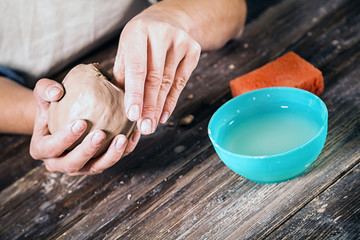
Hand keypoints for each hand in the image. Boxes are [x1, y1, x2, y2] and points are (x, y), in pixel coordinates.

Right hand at [29, 79, 140, 174]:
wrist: (66, 118)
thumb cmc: (53, 106)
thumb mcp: (44, 96)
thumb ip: (45, 90)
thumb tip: (56, 91)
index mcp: (42, 149)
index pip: (51, 147)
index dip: (65, 138)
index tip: (81, 122)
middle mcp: (59, 163)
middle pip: (73, 163)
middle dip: (88, 150)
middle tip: (101, 134)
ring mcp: (80, 167)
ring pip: (97, 167)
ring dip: (111, 155)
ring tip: (122, 138)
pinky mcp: (98, 164)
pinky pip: (113, 159)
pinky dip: (125, 150)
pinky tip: (134, 134)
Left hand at [113, 10, 200, 134]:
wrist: (166, 20)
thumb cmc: (140, 41)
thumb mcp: (126, 50)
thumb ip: (123, 75)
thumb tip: (122, 107)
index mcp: (137, 31)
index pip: (136, 68)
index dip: (134, 94)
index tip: (133, 115)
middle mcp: (160, 33)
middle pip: (155, 78)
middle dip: (149, 106)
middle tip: (145, 128)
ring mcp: (180, 40)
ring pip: (168, 83)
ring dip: (159, 108)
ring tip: (151, 125)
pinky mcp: (193, 49)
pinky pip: (181, 82)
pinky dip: (171, 101)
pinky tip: (163, 115)